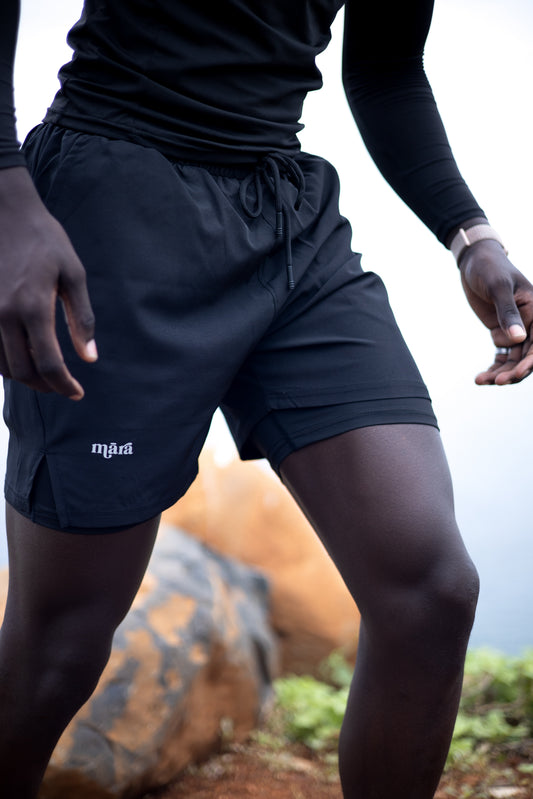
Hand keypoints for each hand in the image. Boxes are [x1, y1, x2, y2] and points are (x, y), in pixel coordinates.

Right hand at [0, 167, 96, 398]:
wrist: (4, 211)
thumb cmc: (44, 239)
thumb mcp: (74, 274)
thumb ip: (81, 318)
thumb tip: (89, 357)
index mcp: (33, 307)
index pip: (49, 364)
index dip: (64, 385)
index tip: (77, 392)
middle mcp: (4, 315)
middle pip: (23, 371)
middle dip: (46, 385)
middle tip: (63, 386)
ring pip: (2, 365)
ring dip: (24, 376)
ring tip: (45, 374)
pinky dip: (5, 362)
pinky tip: (22, 356)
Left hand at [459, 238, 532, 384]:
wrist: (474, 262)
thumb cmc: (489, 269)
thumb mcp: (498, 286)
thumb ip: (508, 312)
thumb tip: (519, 339)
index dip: (530, 361)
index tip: (514, 375)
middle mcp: (531, 323)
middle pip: (528, 356)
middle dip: (514, 372)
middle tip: (496, 382)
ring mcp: (516, 330)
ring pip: (514, 360)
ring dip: (501, 373)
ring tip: (482, 381)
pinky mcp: (502, 333)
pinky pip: (502, 356)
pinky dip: (493, 367)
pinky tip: (480, 378)